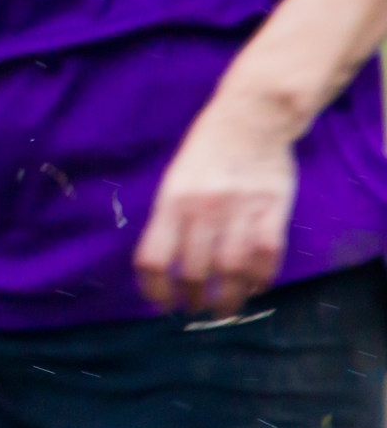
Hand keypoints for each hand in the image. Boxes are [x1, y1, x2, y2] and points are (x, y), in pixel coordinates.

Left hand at [134, 96, 299, 316]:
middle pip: (195, 273)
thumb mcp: (174, 179)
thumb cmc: (206, 150)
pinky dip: (262, 279)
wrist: (250, 118)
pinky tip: (256, 287)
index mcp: (171, 203)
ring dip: (229, 299)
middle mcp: (202, 211)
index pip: (153, 259)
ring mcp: (239, 212)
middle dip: (194, 300)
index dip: (154, 289)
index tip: (160, 304)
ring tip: (225, 309)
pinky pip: (267, 257)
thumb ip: (169, 218)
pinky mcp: (273, 212)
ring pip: (232, 272)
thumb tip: (162, 263)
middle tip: (196, 309)